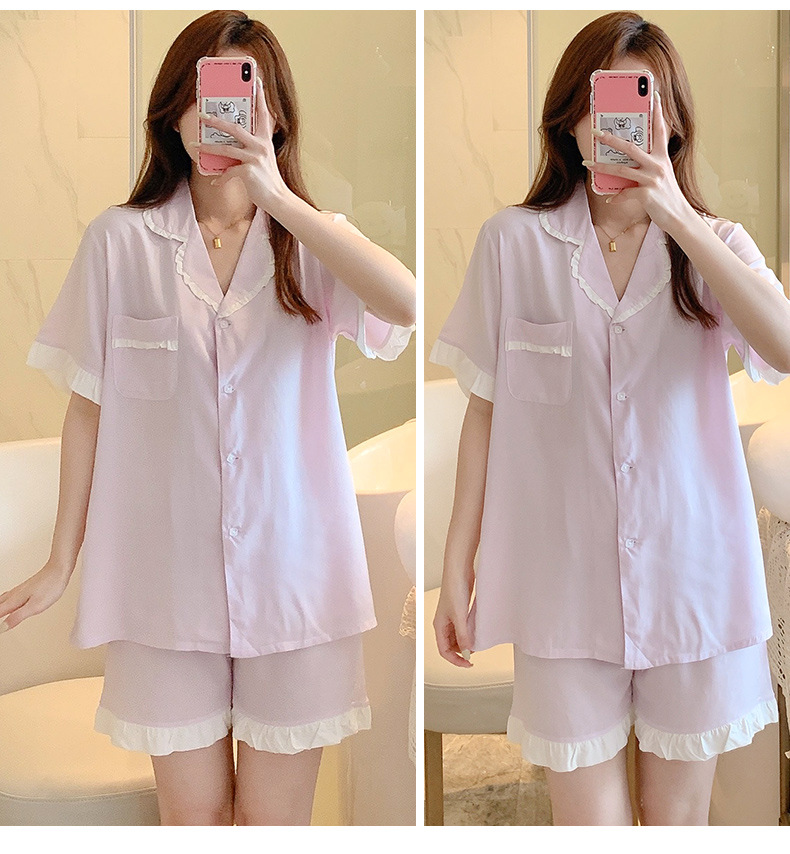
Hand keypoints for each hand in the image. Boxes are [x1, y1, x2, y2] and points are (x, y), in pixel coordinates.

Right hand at [0, 560, 71, 632]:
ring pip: (3, 599)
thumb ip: (18, 616)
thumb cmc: (51, 586)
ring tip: (0, 613)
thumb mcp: (35, 606)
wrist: (59, 569)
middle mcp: (15, 594)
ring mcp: (21, 589)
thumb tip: (3, 627)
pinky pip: (10, 595)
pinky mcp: (27, 587)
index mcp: (15, 600)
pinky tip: (10, 601)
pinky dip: (5, 601)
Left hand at [191, 76, 290, 211]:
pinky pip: (228, 172)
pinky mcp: (248, 172)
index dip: (260, 96)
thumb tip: (229, 144)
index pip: (263, 113)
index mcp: (265, 140)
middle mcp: (260, 146)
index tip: (256, 79)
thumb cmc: (267, 180)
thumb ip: (251, 149)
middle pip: (235, 128)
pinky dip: (220, 178)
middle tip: (202, 114)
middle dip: (216, 120)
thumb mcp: (263, 159)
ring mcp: (254, 158)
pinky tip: (215, 182)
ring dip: (208, 147)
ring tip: (195, 145)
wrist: (277, 199)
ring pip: (225, 149)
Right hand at [433, 572, 474, 667]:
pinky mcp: (460, 610)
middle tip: (475, 652)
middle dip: (462, 651)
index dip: (455, 660)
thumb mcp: (459, 616)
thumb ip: (463, 635)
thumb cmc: (454, 589)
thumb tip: (467, 651)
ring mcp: (452, 617)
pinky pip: (464, 627)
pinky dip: (470, 632)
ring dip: (466, 642)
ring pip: (458, 637)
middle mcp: (444, 623)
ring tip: (477, 641)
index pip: (444, 651)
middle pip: (451, 645)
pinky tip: (478, 631)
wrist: (459, 570)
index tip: (468, 663)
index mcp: (439, 625)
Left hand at [582, 90, 696, 234]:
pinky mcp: (647, 194)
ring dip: (602, 167)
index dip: (657, 112)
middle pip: (630, 147)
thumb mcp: (660, 176)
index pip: (660, 129)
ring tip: (587, 164)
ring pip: (621, 170)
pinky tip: (609, 198)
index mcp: (662, 157)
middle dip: (611, 139)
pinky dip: (616, 196)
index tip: (654, 95)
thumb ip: (646, 167)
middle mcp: (658, 165)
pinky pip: (625, 193)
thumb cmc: (666, 196)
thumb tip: (624, 165)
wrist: (677, 216)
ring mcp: (652, 179)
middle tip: (596, 132)